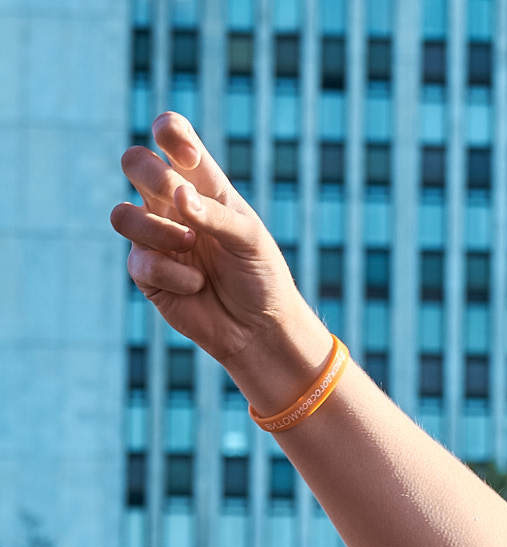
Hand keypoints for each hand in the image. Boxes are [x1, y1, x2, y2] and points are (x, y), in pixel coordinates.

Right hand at [109, 113, 330, 408]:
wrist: (259, 328)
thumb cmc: (261, 276)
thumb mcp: (251, 240)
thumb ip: (217, 215)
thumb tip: (178, 196)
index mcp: (204, 185)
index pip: (171, 137)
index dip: (170, 133)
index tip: (190, 157)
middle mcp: (172, 204)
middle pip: (134, 162)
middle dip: (154, 178)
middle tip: (184, 203)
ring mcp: (155, 236)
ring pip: (121, 213)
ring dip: (157, 229)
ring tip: (190, 246)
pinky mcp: (145, 271)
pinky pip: (141, 261)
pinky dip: (174, 274)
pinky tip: (197, 284)